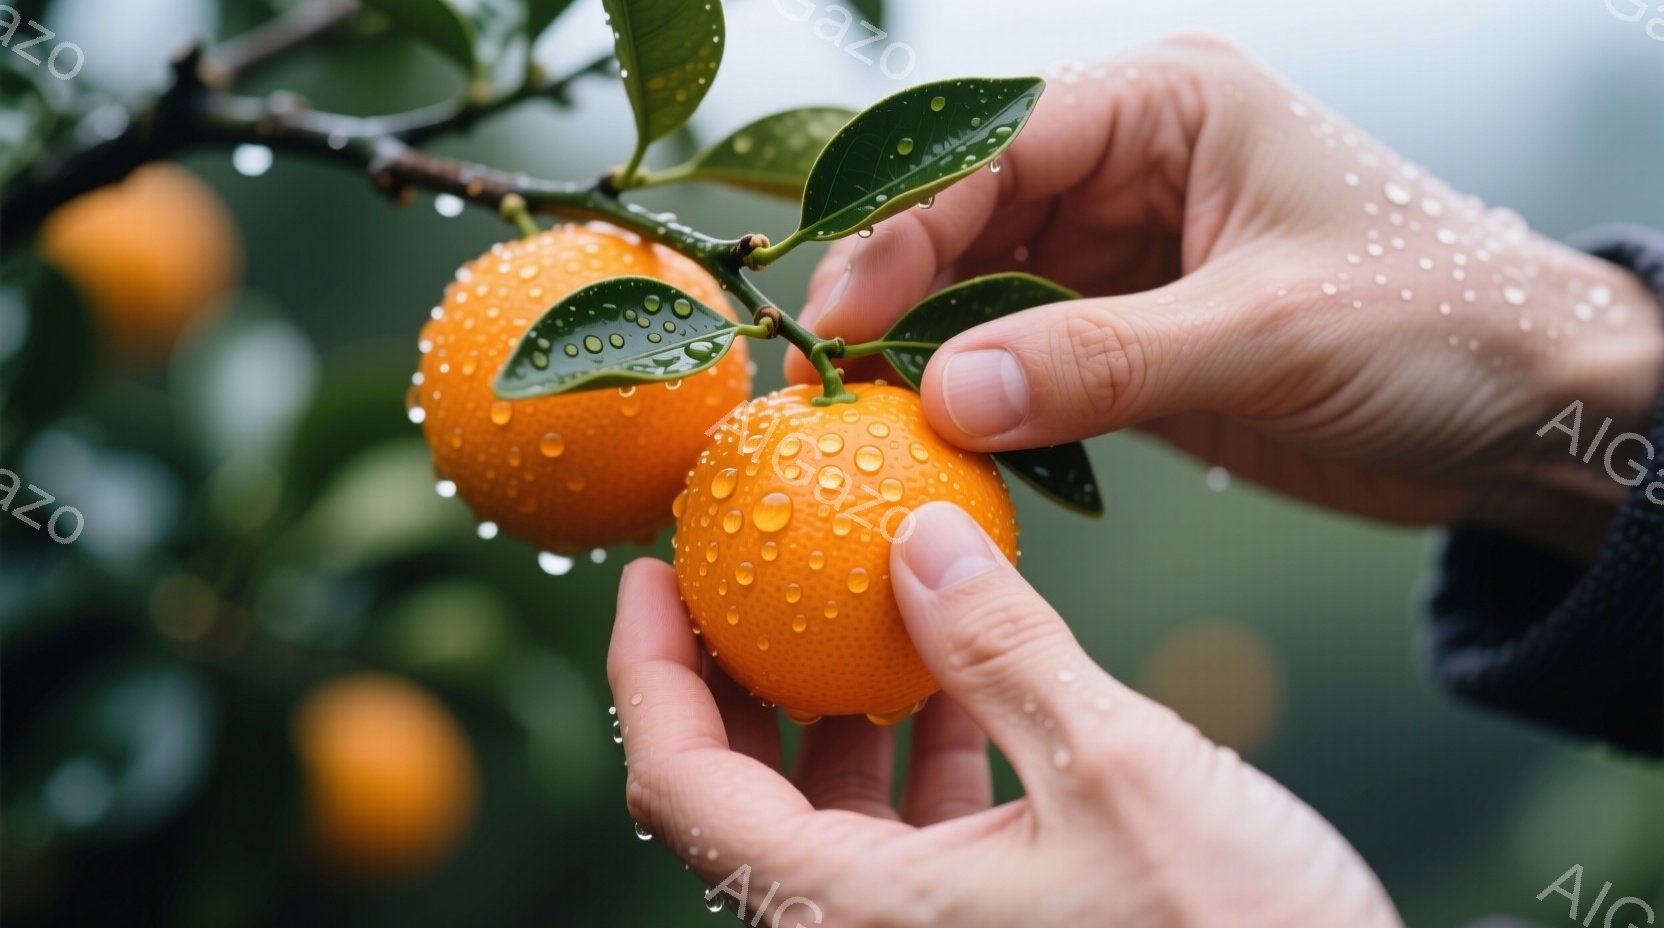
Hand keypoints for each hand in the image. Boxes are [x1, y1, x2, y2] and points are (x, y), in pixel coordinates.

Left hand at [607, 502, 1401, 927]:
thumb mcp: (1121, 773)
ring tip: (850, 593)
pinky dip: (915, 751)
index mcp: (856, 916)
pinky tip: (959, 672)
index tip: (651, 569)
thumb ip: (1005, 651)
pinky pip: (908, 838)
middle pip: (736, 799)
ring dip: (827, 703)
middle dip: (728, 674)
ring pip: (824, 818)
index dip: (645, 670)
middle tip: (741, 561)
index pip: (678, 788)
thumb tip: (914, 537)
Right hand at [789, 36, 1663, 559]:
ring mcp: (1124, 258)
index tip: (842, 317)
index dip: (903, 227)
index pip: (994, 145)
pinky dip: (979, 398)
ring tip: (862, 416)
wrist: (1531, 413)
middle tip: (826, 377)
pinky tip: (936, 438)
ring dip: (926, 352)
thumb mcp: (1266, 332)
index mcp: (1168, 107)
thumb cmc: (1438, 324)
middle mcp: (1132, 168)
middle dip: (895, 292)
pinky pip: (1023, 359)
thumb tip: (945, 395)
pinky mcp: (1131, 340)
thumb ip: (1101, 361)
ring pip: (982, 292)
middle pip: (967, 215)